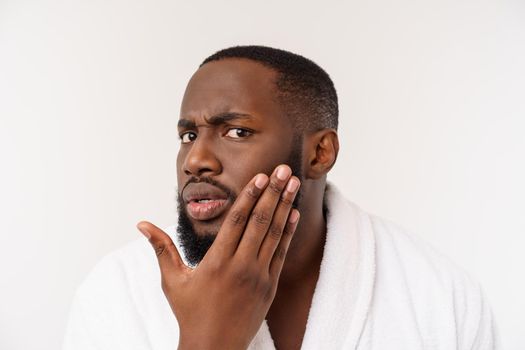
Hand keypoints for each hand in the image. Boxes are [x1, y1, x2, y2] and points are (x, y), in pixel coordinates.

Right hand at [137, 165, 300, 349]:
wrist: (214, 348)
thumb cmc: (190, 313)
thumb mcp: (172, 280)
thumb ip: (161, 248)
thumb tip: (141, 224)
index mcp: (217, 262)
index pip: (237, 221)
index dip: (250, 195)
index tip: (261, 176)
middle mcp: (241, 267)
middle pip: (260, 222)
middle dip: (273, 192)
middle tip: (282, 169)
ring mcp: (259, 277)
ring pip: (275, 234)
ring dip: (285, 206)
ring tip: (293, 183)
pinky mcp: (270, 286)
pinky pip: (282, 253)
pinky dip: (289, 232)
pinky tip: (294, 214)